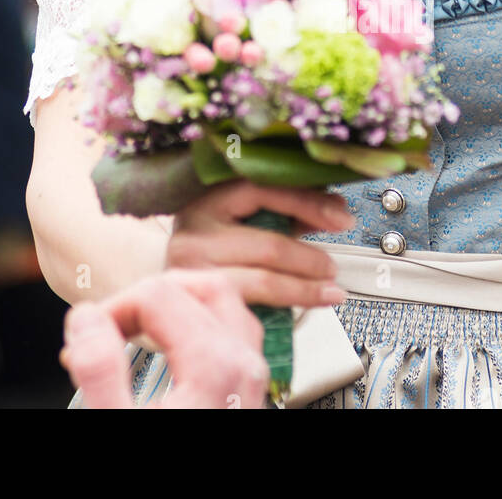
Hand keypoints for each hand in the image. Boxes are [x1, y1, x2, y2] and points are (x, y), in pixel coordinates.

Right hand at [61, 269, 270, 408]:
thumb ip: (99, 372)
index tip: (84, 340)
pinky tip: (172, 346)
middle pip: (201, 286)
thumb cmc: (161, 491)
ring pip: (226, 307)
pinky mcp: (250, 399)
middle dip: (148, 295)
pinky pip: (235, 335)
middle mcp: (244, 370)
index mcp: (214, 368)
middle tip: (110, 323)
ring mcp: (254, 384)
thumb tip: (85, 320)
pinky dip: (201, 324)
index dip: (110, 308)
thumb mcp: (114, 428)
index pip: (157, 295)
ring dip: (179, 303)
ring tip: (137, 325)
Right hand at [165, 181, 354, 309]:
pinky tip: (300, 311)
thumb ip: (284, 215)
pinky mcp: (198, 305)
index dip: (307, 203)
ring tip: (328, 292)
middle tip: (333, 268)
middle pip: (267, 245)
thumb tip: (335, 209)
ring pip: (261, 281)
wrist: (160, 289)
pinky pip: (249, 310)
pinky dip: (280, 312)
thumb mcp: (240, 224)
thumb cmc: (207, 251)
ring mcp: (191, 272)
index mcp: (207, 200)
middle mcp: (193, 232)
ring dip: (304, 289)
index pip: (261, 191)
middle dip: (310, 260)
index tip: (341, 218)